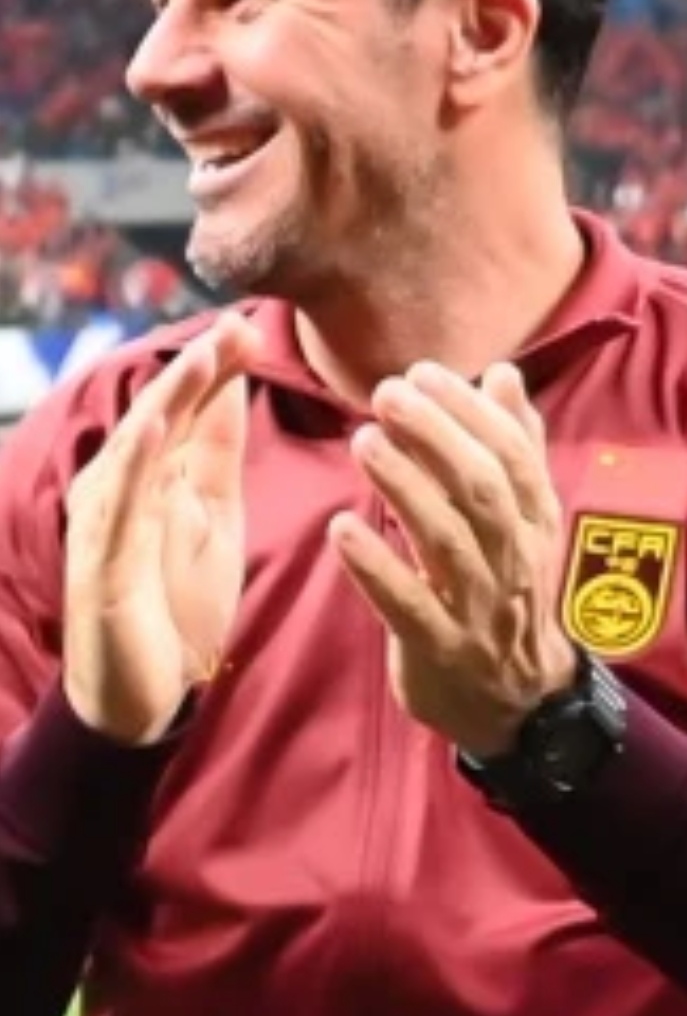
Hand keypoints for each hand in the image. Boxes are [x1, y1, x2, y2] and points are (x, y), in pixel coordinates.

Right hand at [61, 316, 256, 744]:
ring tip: (201, 357)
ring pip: (138, 449)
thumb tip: (233, 382)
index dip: (217, 368)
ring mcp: (109, 523)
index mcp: (155, 477)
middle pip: (162, 416)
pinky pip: (121, 504)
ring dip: (169, 399)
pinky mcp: (106, 562)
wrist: (147, 691)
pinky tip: (156, 426)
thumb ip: (217, 451)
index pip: (188, 410)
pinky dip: (137, 462)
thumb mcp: (213, 513)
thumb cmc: (178, 599)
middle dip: (197, 370)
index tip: (251, 324)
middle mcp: (123, 490)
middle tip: (234, 324)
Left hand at [328, 363, 578, 757]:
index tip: (424, 374)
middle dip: (436, 437)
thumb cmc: (511, 594)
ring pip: (446, 540)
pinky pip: (408, 605)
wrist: (521, 698)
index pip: (511, 456)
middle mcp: (513, 558)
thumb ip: (517, 448)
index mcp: (534, 522)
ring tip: (362, 442)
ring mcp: (479, 606)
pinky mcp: (440, 648)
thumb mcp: (528, 520)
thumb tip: (506, 375)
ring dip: (405, 487)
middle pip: (482, 489)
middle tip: (386, 394)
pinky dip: (376, 567)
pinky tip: (341, 529)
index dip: (470, 412)